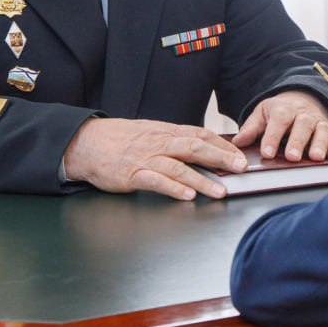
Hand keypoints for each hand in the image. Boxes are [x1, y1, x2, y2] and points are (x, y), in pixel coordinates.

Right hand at [62, 118, 246, 199]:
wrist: (87, 143)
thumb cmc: (119, 140)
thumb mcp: (150, 133)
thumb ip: (173, 140)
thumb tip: (200, 147)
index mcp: (165, 132)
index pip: (200, 134)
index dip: (222, 144)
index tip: (239, 154)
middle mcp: (159, 143)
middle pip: (194, 147)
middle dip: (220, 158)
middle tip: (240, 168)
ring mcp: (146, 159)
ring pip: (179, 167)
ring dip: (202, 179)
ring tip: (220, 191)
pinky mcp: (132, 174)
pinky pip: (156, 181)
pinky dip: (173, 188)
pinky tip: (187, 195)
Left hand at [232, 90, 327, 165]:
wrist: (302, 100)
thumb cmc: (280, 112)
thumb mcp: (262, 114)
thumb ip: (251, 128)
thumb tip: (237, 143)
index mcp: (284, 109)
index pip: (279, 120)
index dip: (272, 137)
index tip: (267, 153)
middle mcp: (304, 115)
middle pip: (303, 126)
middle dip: (298, 141)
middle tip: (292, 157)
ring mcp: (320, 125)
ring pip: (322, 133)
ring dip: (320, 145)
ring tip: (315, 159)